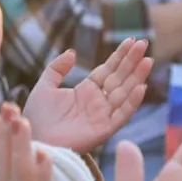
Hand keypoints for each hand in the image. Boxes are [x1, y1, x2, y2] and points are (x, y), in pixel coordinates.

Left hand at [21, 40, 152, 153]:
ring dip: (137, 76)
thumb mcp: (44, 87)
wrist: (33, 140)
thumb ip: (56, 69)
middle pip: (120, 77)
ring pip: (125, 92)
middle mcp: (99, 101)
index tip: (131, 40)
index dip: (120, 55)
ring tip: (147, 60)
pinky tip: (141, 87)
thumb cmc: (37, 118)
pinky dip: (132, 101)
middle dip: (132, 60)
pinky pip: (123, 114)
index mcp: (86, 90)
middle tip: (144, 43)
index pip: (109, 69)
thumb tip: (73, 52)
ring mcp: (103, 114)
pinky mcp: (105, 129)